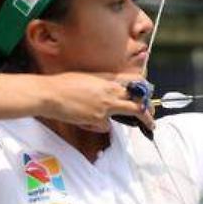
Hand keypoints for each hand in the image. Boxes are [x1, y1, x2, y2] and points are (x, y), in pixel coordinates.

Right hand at [37, 72, 154, 132]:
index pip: (135, 80)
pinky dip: (99, 126)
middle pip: (139, 98)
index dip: (145, 87)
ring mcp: (106, 105)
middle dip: (149, 107)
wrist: (49, 94)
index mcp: (107, 78)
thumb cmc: (63, 84)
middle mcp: (110, 90)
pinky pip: (106, 126)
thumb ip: (102, 83)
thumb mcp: (87, 78)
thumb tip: (112, 89)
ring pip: (133, 111)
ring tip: (150, 125)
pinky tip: (88, 121)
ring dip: (143, 119)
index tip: (148, 93)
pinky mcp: (99, 118)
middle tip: (153, 114)